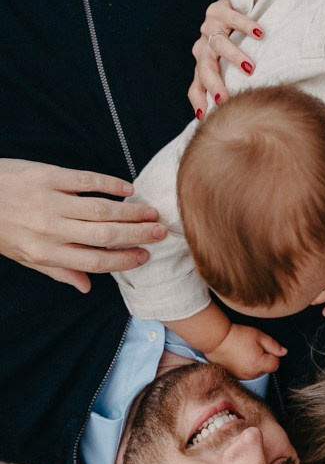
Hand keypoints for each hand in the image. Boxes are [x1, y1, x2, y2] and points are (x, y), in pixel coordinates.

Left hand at [0, 159, 166, 291]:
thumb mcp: (23, 256)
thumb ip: (57, 270)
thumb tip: (86, 287)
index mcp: (45, 252)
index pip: (94, 262)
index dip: (124, 260)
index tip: (145, 256)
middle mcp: (50, 229)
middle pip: (104, 235)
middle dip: (137, 235)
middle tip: (161, 232)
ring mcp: (49, 201)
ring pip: (101, 209)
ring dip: (130, 212)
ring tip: (151, 213)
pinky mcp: (48, 176)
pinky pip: (86, 180)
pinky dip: (110, 184)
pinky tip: (127, 189)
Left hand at [188, 0, 260, 114]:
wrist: (235, 5)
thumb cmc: (238, 40)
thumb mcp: (232, 63)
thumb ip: (234, 81)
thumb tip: (250, 109)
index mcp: (204, 64)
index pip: (196, 86)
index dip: (199, 100)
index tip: (205, 116)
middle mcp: (203, 48)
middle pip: (205, 68)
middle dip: (214, 85)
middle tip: (224, 99)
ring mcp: (208, 28)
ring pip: (219, 45)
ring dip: (234, 57)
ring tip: (249, 68)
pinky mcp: (218, 9)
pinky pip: (232, 18)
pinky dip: (246, 26)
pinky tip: (259, 34)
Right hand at [207, 322, 286, 379]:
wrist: (215, 339)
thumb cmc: (236, 336)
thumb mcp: (259, 336)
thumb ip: (273, 345)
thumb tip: (283, 352)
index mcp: (259, 365)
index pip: (275, 364)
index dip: (272, 354)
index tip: (264, 347)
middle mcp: (250, 374)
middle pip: (265, 369)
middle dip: (263, 359)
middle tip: (253, 347)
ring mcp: (241, 377)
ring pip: (256, 372)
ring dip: (254, 364)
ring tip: (244, 351)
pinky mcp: (233, 377)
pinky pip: (245, 373)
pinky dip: (245, 367)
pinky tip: (238, 357)